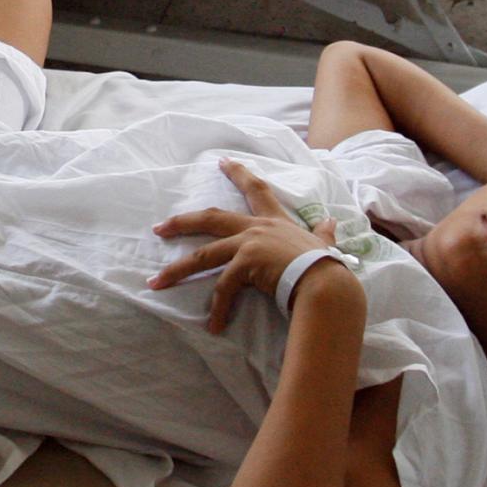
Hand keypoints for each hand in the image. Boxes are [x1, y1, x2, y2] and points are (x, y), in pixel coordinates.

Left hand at [149, 158, 344, 332]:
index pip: (255, 189)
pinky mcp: (245, 264)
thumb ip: (323, 233)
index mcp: (274, 221)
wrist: (326, 283)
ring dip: (177, 269)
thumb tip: (331, 221)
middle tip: (159, 227)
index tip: (222, 161)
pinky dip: (216, 308)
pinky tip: (212, 325)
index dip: (238, 173)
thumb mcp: (323, 245)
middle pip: (212, 217)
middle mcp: (257, 228)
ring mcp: (248, 244)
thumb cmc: (326, 266)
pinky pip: (223, 288)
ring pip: (203, 255)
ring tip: (156, 282)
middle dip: (182, 222)